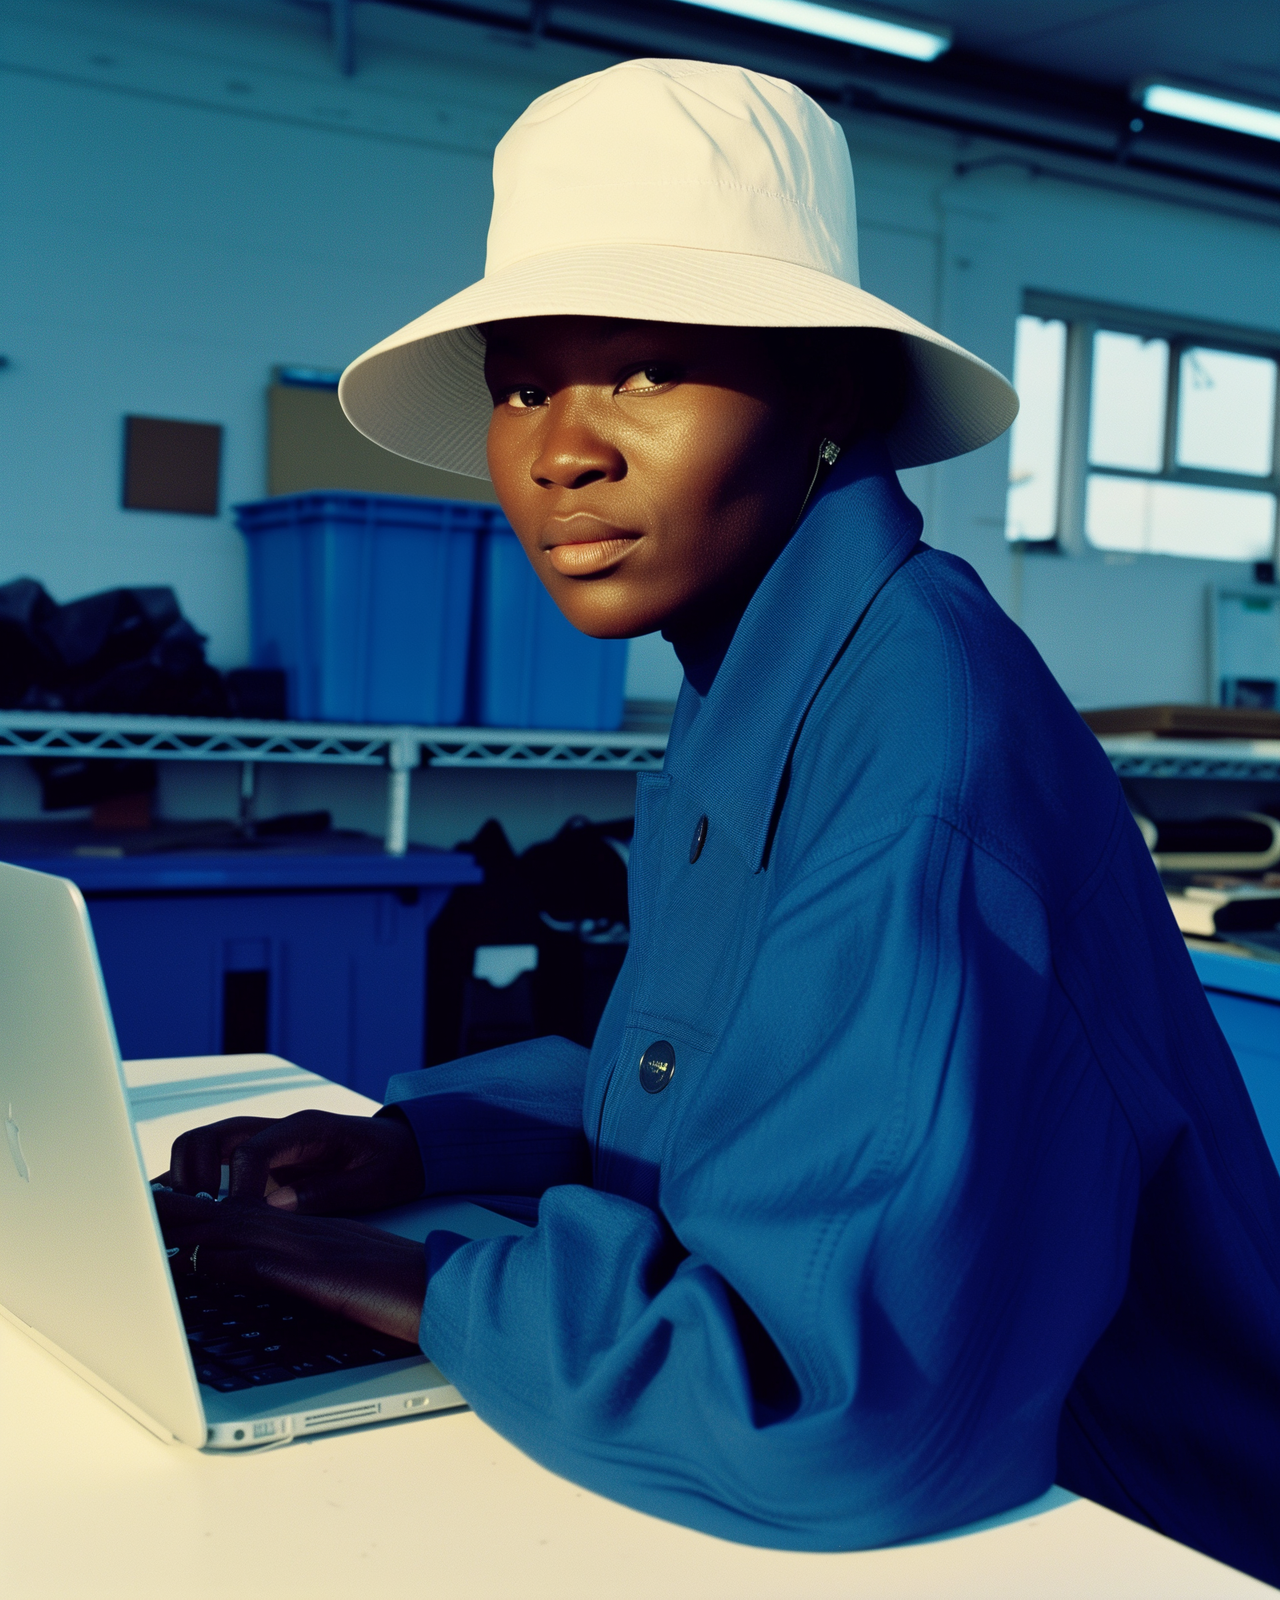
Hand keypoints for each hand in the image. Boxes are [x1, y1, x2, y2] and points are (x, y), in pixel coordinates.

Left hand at [154, 1191, 427, 1342]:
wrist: (442, 1286)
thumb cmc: (400, 1287)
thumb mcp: (343, 1272)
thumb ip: (306, 1269)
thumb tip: (265, 1279)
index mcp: (304, 1229)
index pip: (238, 1213)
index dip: (197, 1209)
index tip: (160, 1207)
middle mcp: (298, 1230)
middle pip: (223, 1213)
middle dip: (174, 1210)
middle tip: (130, 1202)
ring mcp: (303, 1248)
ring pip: (228, 1229)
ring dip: (182, 1228)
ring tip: (140, 1224)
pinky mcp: (310, 1272)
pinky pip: (253, 1262)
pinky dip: (217, 1261)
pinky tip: (190, 1263)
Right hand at [156, 1110, 424, 1214]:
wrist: (402, 1146)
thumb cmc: (390, 1162)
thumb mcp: (372, 1181)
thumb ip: (325, 1192)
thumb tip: (274, 1207)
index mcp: (306, 1129)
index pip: (252, 1152)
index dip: (237, 1190)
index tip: (236, 1223)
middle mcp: (276, 1129)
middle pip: (211, 1136)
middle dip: (192, 1175)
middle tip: (199, 1218)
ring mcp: (262, 1141)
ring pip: (201, 1145)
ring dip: (183, 1178)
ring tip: (186, 1219)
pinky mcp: (256, 1158)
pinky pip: (211, 1161)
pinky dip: (189, 1182)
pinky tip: (180, 1212)